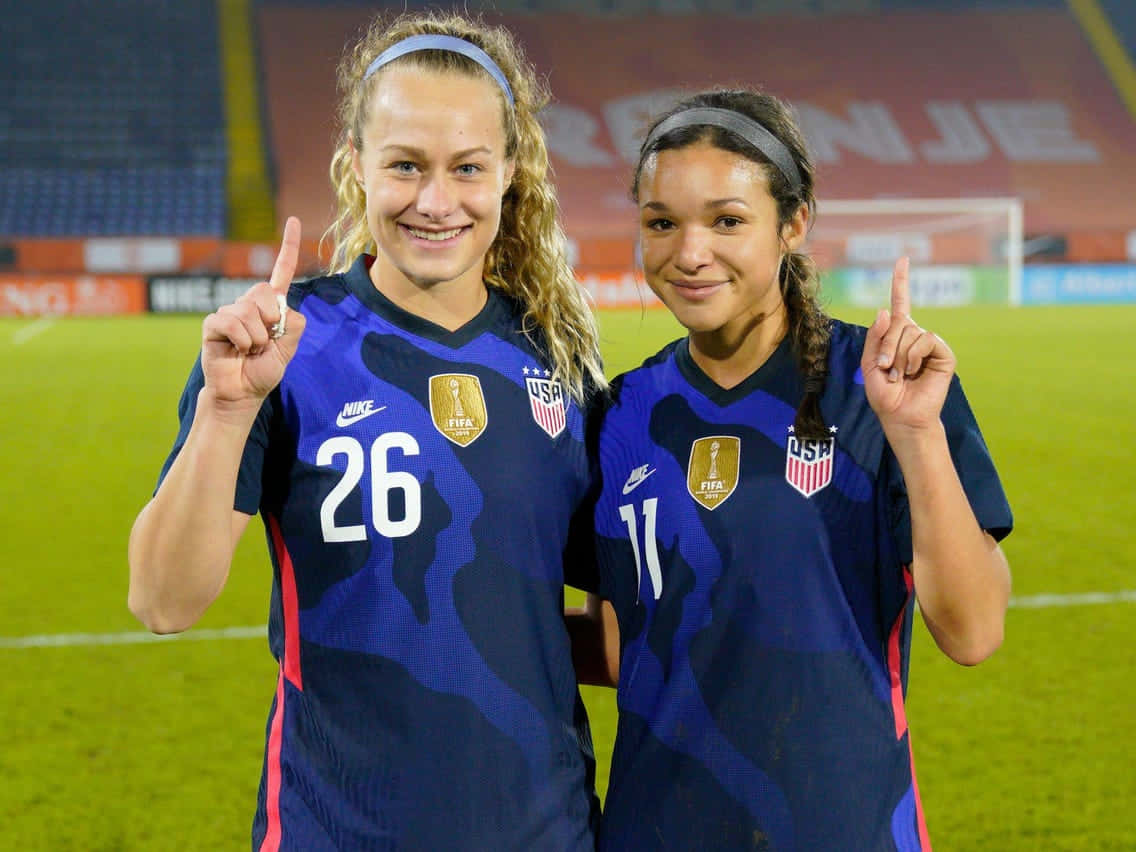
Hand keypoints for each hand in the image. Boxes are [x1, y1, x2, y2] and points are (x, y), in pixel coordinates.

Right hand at [201, 217, 306, 408]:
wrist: (244, 393)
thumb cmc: (264, 370)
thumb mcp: (290, 347)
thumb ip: (294, 324)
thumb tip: (281, 307)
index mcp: (271, 306)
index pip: (281, 271)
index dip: (288, 246)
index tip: (294, 220)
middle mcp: (249, 304)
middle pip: (264, 292)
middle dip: (271, 320)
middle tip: (265, 342)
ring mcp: (229, 312)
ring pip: (248, 312)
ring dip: (257, 338)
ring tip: (249, 351)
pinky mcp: (213, 324)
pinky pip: (231, 322)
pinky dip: (242, 341)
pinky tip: (236, 350)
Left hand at [861, 257, 955, 433]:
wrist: (902, 416)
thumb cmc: (885, 394)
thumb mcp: (870, 364)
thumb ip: (875, 337)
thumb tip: (886, 309)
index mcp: (897, 337)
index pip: (901, 304)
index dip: (901, 282)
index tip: (903, 260)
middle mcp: (915, 336)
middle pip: (899, 321)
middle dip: (886, 345)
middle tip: (886, 368)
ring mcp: (930, 344)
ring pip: (911, 331)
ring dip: (899, 355)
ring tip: (901, 375)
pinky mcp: (944, 353)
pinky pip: (926, 339)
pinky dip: (914, 356)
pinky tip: (915, 371)